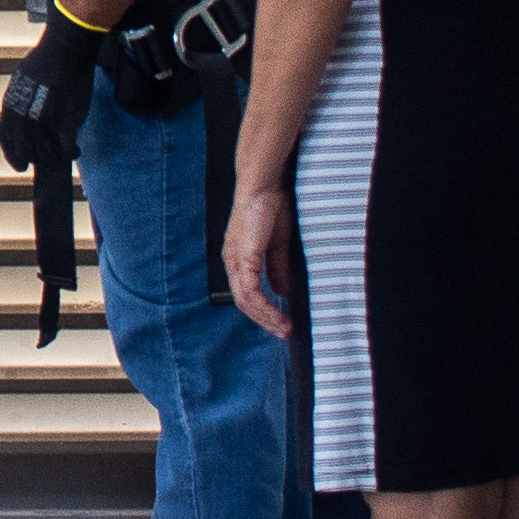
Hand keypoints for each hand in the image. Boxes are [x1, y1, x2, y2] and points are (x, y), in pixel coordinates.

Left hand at [0, 10, 100, 174]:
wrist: (67, 43)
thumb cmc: (50, 60)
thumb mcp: (26, 80)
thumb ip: (24, 102)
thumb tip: (27, 125)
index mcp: (12, 99)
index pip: (6, 134)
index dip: (11, 153)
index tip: (19, 165)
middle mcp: (22, 107)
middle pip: (23, 144)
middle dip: (30, 158)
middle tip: (40, 165)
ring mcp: (42, 110)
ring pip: (41, 146)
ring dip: (51, 156)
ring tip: (62, 157)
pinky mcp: (62, 111)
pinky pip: (62, 140)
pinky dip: (66, 150)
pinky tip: (73, 151)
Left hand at [223, 184, 298, 337]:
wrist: (264, 186)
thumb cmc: (270, 209)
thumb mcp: (277, 246)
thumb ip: (278, 269)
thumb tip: (282, 292)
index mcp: (239, 259)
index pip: (247, 294)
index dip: (263, 311)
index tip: (281, 324)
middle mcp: (233, 262)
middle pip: (244, 302)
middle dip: (265, 320)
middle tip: (285, 332)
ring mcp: (236, 260)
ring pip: (246, 300)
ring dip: (266, 317)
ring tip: (285, 328)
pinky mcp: (242, 256)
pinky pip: (251, 289)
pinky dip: (265, 305)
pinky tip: (278, 312)